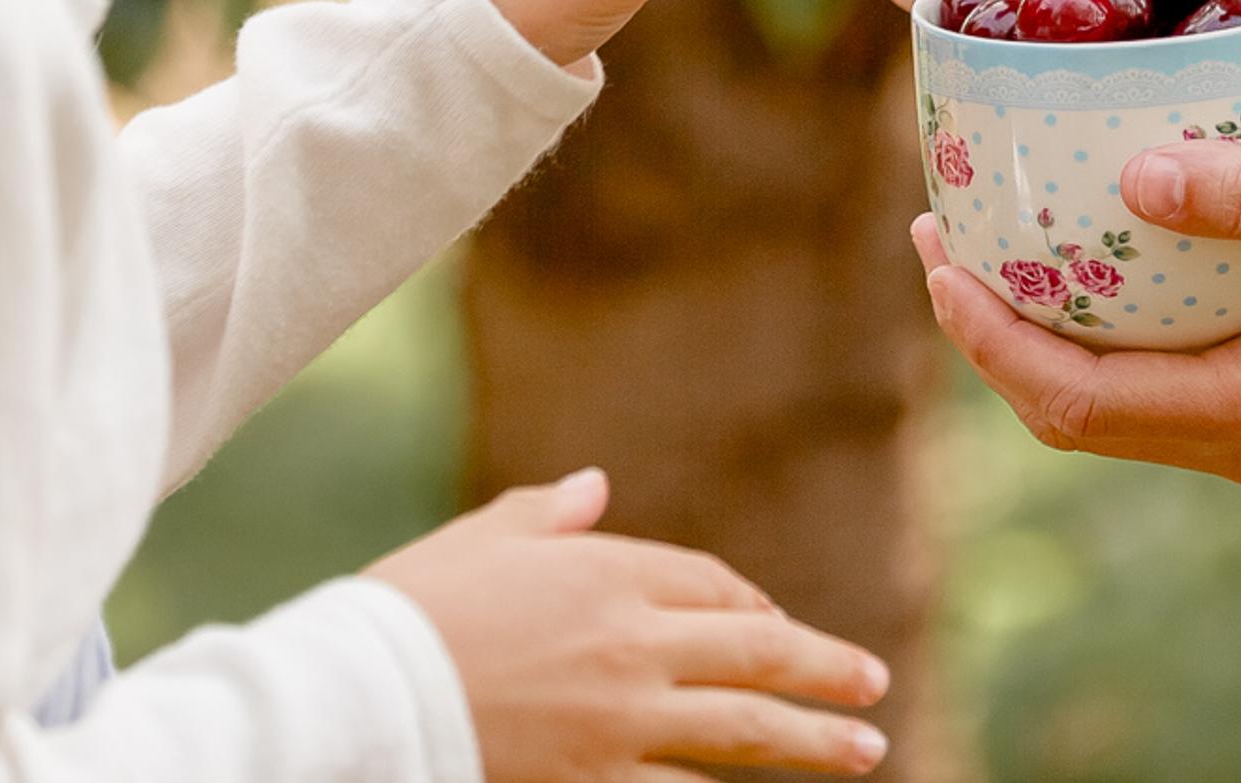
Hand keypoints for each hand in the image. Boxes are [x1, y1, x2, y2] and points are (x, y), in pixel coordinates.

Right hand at [369, 468, 891, 778]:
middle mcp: (634, 643)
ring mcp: (623, 721)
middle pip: (755, 654)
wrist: (367, 691)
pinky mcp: (597, 780)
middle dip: (822, 670)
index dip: (748, 603)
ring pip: (743, 732)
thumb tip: (597, 486)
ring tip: (864, 748)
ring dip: (811, 741)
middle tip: (874, 685)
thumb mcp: (484, 539)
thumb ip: (551, 514)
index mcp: (607, 570)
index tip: (775, 623)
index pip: (709, 586)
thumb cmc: (412, 605)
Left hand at [911, 100, 1240, 490]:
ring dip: (1035, 328)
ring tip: (974, 230)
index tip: (938, 254)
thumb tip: (1133, 174)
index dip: (992, 341)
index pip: (1085, 404)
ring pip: (1112, 400)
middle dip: (993, 335)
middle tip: (935, 229)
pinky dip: (1095, 317)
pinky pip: (1154, 369)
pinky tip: (1068, 240)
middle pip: (1082, 416)